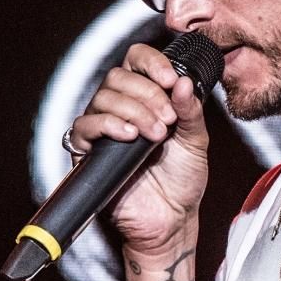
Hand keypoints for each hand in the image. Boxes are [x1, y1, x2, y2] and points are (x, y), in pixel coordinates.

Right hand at [64, 41, 211, 257]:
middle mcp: (121, 108)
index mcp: (147, 98)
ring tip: (156, 135)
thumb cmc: (183, 179)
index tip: (171, 80)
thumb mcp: (196, 140)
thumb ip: (191, 111)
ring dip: (133, 111)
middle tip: (168, 120)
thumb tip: (184, 82)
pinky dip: (108, 125)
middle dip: (147, 94)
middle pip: (117, 76)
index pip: (137, 61)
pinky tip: (130, 136)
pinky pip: (84, 127)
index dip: (151, 63)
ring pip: (102, 98)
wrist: (171, 219)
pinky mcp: (88, 152)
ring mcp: (103, 129)